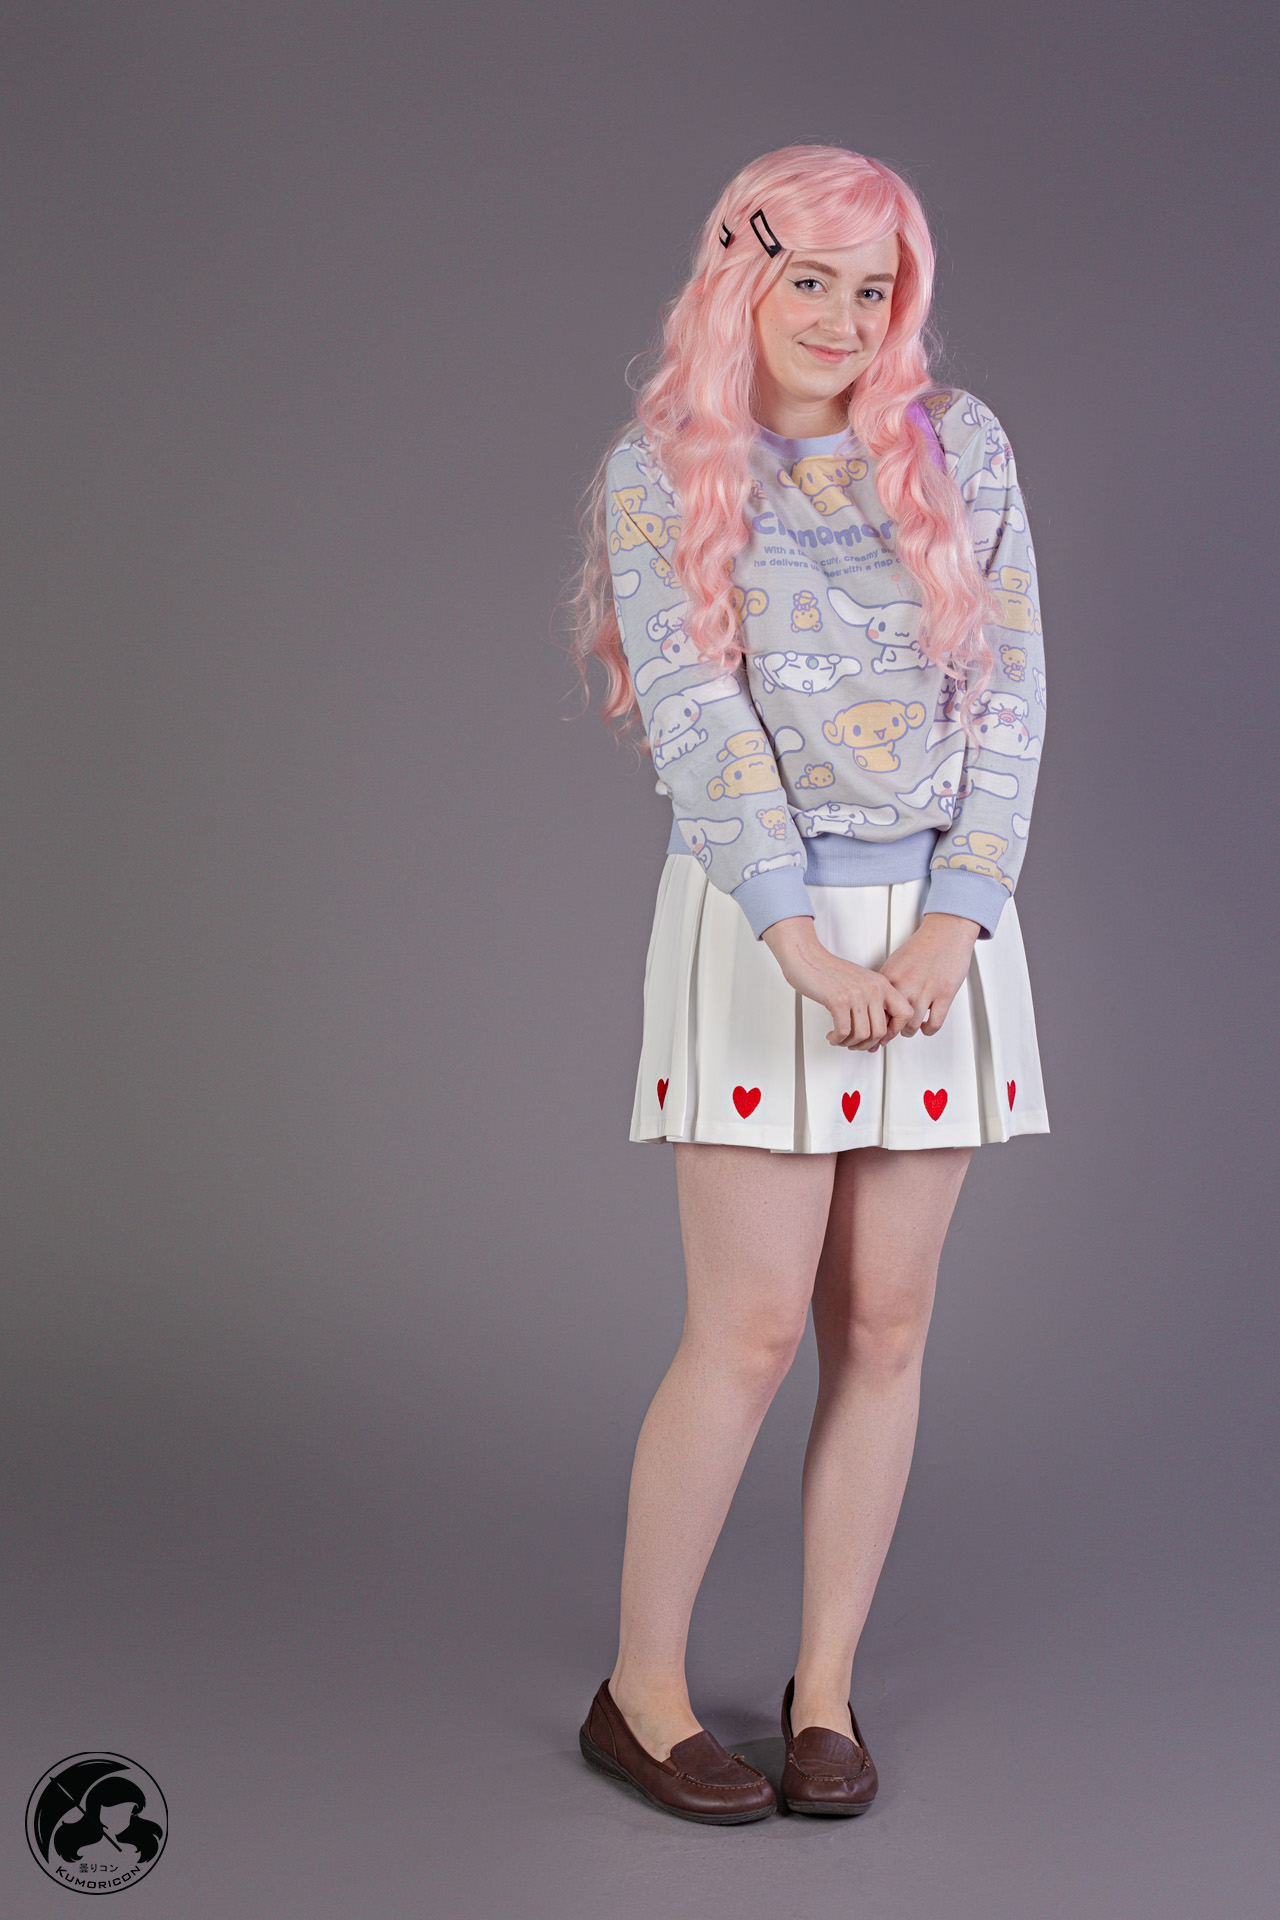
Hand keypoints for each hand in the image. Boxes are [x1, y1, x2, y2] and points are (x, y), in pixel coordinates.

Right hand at [761, 916, 913, 1050]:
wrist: (806, 956)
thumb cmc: (828, 971)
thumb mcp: (860, 982)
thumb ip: (871, 1001)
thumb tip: (876, 1031)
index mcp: (881, 984)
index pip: (905, 1013)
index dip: (895, 1031)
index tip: (879, 1037)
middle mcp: (873, 988)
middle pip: (880, 1032)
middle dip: (865, 1044)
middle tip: (853, 1043)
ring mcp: (857, 994)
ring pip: (863, 1035)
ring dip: (849, 1043)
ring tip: (840, 1039)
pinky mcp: (839, 1000)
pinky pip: (844, 1032)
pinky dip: (837, 1039)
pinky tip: (832, 1036)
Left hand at [878, 911, 981, 1036]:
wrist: (946, 931)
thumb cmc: (923, 945)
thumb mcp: (896, 961)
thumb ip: (888, 982)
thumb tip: (879, 1001)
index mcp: (890, 976)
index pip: (875, 1007)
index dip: (873, 1022)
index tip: (873, 1028)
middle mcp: (906, 984)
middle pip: (890, 1020)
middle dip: (888, 1033)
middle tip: (888, 1036)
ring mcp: (925, 990)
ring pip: (911, 1026)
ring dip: (908, 1032)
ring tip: (908, 1030)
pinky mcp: (945, 994)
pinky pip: (934, 1024)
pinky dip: (928, 1030)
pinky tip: (926, 1026)